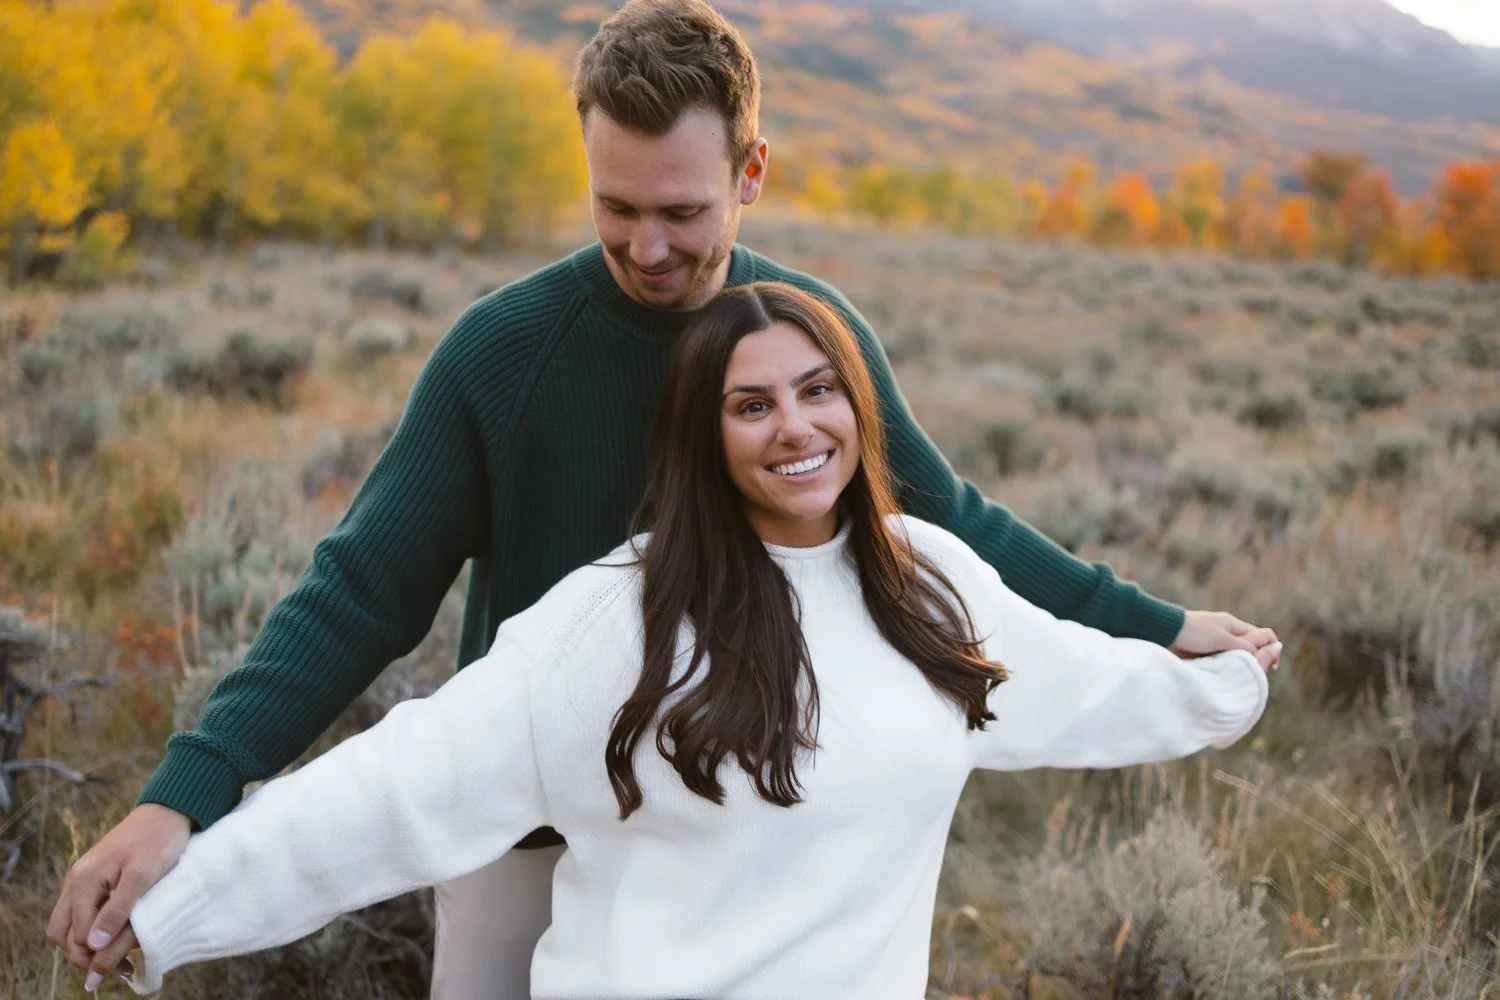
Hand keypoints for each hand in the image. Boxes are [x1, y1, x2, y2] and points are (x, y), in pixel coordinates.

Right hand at [46, 803, 190, 982]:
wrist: (169, 810)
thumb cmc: (159, 840)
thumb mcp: (142, 876)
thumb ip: (117, 910)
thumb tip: (92, 945)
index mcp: (84, 881)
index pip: (76, 935)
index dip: (95, 957)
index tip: (123, 970)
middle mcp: (77, 880)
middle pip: (63, 933)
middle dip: (84, 955)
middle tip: (119, 969)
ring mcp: (84, 878)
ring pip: (70, 922)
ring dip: (87, 943)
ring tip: (120, 956)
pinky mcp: (97, 877)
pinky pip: (83, 910)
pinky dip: (94, 927)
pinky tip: (119, 934)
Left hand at [1172, 610, 1280, 671]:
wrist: (1162, 632)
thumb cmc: (1192, 632)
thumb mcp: (1222, 639)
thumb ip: (1246, 646)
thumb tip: (1275, 649)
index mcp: (1233, 625)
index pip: (1263, 636)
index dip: (1270, 651)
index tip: (1268, 668)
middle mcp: (1226, 633)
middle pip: (1250, 648)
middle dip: (1253, 662)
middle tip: (1247, 675)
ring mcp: (1214, 643)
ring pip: (1235, 657)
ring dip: (1237, 667)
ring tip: (1233, 678)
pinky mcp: (1203, 653)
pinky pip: (1221, 662)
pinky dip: (1224, 669)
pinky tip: (1221, 677)